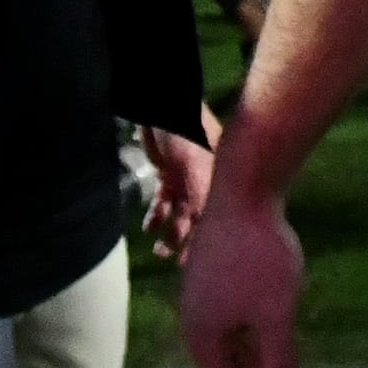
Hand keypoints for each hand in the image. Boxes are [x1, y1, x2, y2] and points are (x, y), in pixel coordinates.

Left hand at [141, 117, 215, 262]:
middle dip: (189, 240)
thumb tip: (205, 225)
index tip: (201, 260)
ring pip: (180, 213)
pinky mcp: (168, 174)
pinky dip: (156, 216)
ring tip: (160, 251)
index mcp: (219, 178)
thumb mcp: (195, 161)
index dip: (209, 237)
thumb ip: (201, 192)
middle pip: (199, 218)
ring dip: (170, 233)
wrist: (160, 104)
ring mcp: (186, 178)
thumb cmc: (183, 130)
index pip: (217, 214)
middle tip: (178, 263)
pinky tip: (149, 227)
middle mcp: (206, 181)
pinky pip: (164, 201)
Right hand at [179, 183, 307, 367]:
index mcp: (202, 334)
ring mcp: (200, 294)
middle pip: (220, 366)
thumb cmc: (260, 256)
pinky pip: (228, 319)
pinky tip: (270, 331)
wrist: (245, 191)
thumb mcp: (276, 314)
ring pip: (225, 341)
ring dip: (250, 361)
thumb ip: (278, 361)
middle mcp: (193, 317)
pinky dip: (249, 334)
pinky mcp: (212, 273)